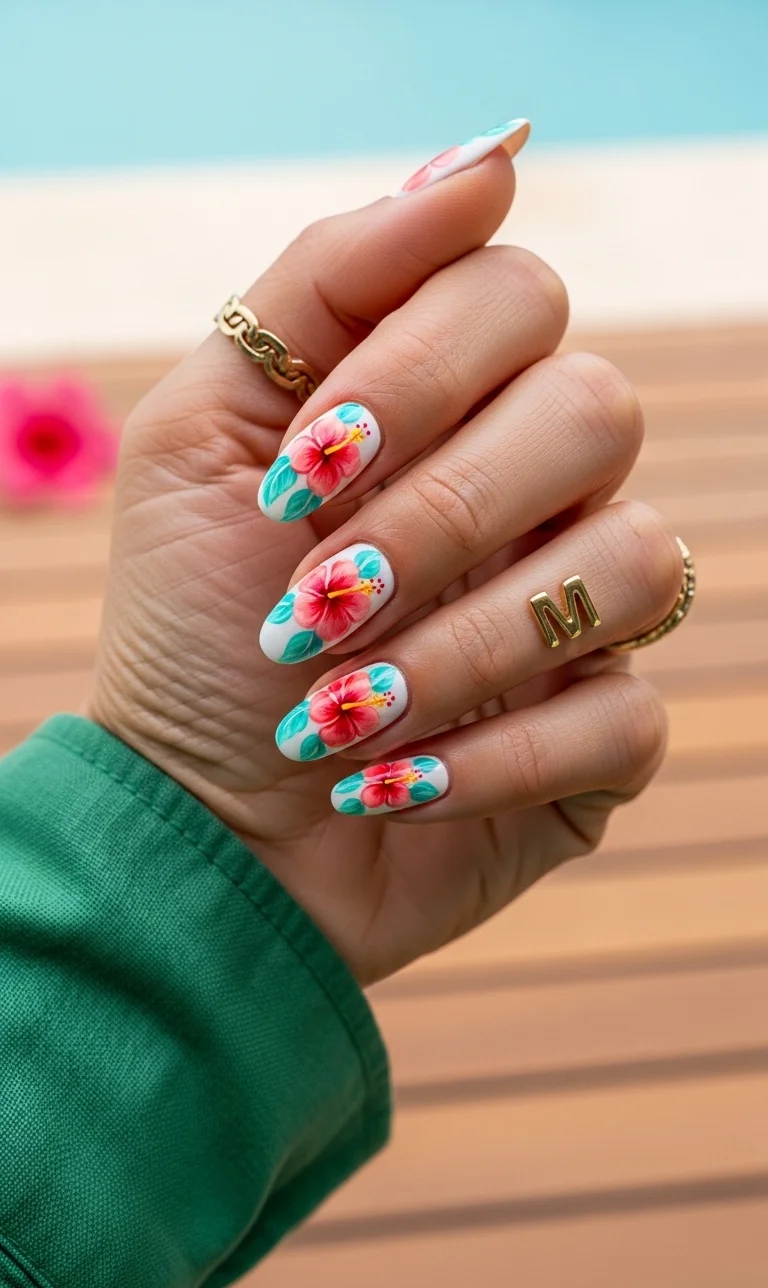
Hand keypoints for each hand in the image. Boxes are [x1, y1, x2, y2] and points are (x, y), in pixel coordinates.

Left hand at [88, 142, 680, 984]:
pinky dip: (493, 757)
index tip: (299, 467)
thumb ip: (326, 281)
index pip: (516, 296)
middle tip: (314, 599)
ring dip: (459, 648)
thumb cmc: (195, 629)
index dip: (418, 370)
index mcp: (451, 407)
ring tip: (339, 711)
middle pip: (595, 411)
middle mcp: (539, 493)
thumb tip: (495, 154)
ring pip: (631, 562)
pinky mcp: (606, 735)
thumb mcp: (203, 433)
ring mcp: (583, 612)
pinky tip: (391, 785)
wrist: (204, 823)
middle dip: (436, 514)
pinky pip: (629, 714)